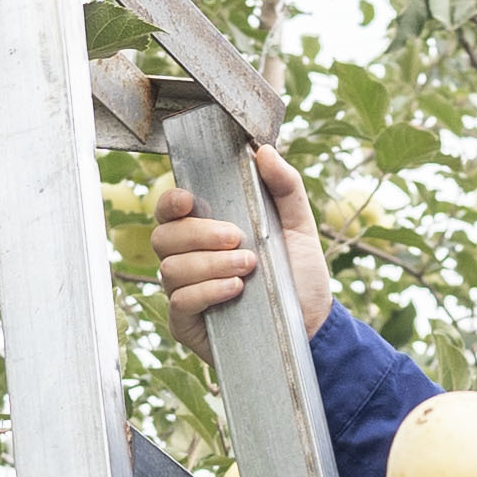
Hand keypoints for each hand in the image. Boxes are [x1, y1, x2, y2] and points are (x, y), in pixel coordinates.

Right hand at [150, 146, 334, 347]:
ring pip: (171, 269)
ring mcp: (184, 291)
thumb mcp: (299, 226)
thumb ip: (285, 186)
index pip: (169, 211)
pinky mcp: (187, 323)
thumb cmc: (300, 276)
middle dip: (200, 234)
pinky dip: (207, 291)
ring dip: (210, 264)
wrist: (312, 326)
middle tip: (238, 239)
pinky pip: (179, 301)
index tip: (190, 201)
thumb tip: (264, 151)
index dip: (170, 202)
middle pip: (164, 237)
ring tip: (247, 268)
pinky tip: (235, 290)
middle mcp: (189, 259)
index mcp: (206, 231)